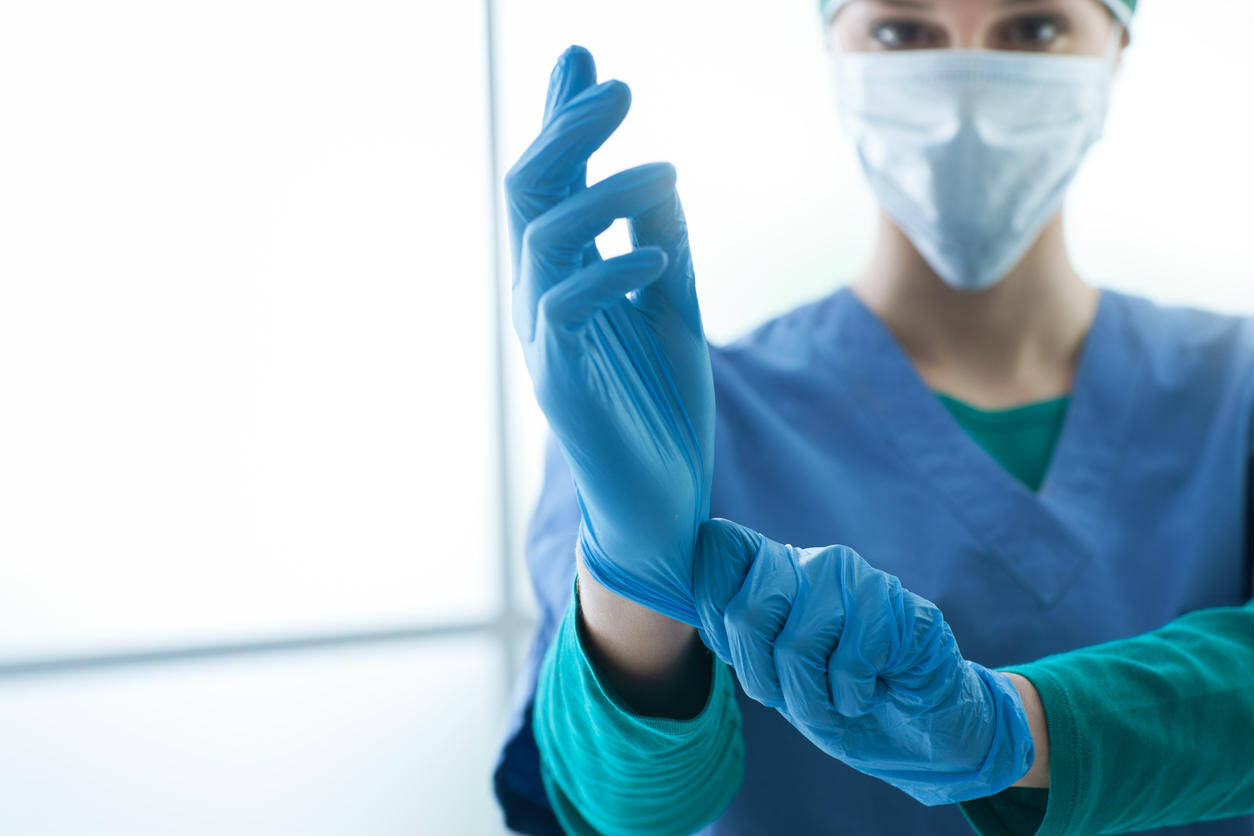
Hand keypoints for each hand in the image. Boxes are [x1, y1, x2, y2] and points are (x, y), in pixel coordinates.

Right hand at [505, 46, 713, 625]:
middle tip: (616, 86)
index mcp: (566, 275)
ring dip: (601, 194)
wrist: (664, 503)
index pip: (553, 182)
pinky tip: (655, 255)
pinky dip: (609, 272)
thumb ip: (660, 243)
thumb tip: (657, 175)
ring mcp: (544, 339)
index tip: (581, 57)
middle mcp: (542, 296)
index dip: (561, 119)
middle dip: (566, 131)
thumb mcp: (674, 308)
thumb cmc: (662, 407)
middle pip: (530, 191)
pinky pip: (566, 310)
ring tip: (662, 170)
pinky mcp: (560, 382)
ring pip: (543, 239)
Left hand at [692, 519, 1034, 804]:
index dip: (713, 607)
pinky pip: (849, 663)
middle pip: (746, 611)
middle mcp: (812, 562)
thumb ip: (733, 630)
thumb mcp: (771, 670)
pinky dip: (852, 698)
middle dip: (760, 676)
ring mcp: (858, 580)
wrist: (916, 731)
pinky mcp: (899, 609)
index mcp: (775, 567)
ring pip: (796, 647)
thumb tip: (685, 599)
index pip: (718, 545)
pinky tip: (872, 691)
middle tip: (790, 695)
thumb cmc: (835, 697)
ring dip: (811, 699)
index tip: (737, 650)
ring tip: (836, 699)